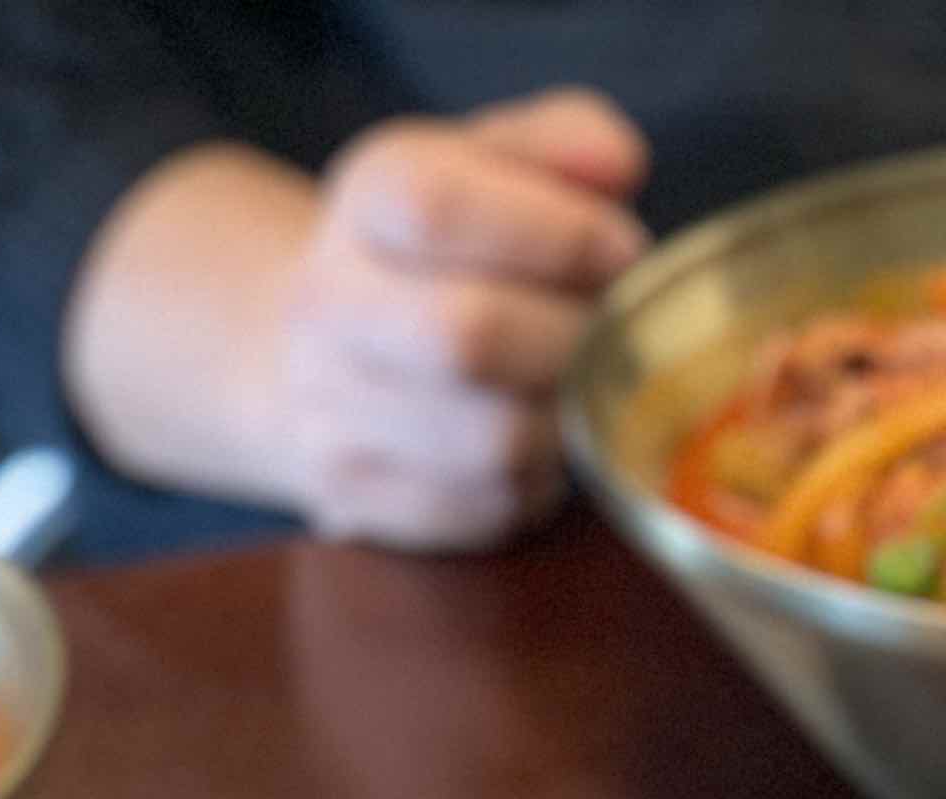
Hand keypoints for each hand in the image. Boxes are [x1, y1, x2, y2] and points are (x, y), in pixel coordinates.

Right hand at [264, 91, 650, 548]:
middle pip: (465, 336)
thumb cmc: (458, 249)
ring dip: (562, 421)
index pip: (439, 207)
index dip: (558, 234)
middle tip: (607, 336)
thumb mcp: (502, 164)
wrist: (335, 351)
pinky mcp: (355, 498)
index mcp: (367, 195)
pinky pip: (483, 510)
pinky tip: (532, 446)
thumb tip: (616, 169)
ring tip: (570, 390)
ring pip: (490, 442)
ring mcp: (328, 409)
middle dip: (572, 341)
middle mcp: (326, 300)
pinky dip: (533, 485)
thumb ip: (568, 142)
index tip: (619, 250)